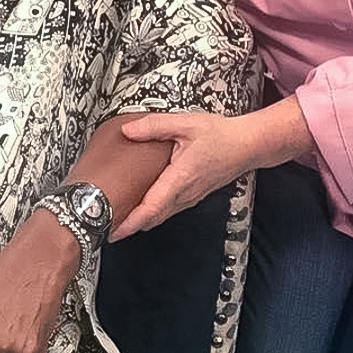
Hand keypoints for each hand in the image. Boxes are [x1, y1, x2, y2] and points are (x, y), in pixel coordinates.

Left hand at [109, 111, 260, 239]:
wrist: (247, 145)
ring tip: (118, 216)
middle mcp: (186, 193)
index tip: (113, 230)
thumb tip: (128, 130)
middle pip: (153, 218)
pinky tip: (142, 204)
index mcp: (181, 178)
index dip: (131, 222)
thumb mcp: (185, 123)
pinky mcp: (193, 195)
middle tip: (105, 225)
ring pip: (161, 216)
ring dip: (140, 220)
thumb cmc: (220, 135)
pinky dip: (152, 212)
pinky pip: (169, 209)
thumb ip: (155, 126)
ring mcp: (191, 197)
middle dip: (129, 225)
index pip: (152, 208)